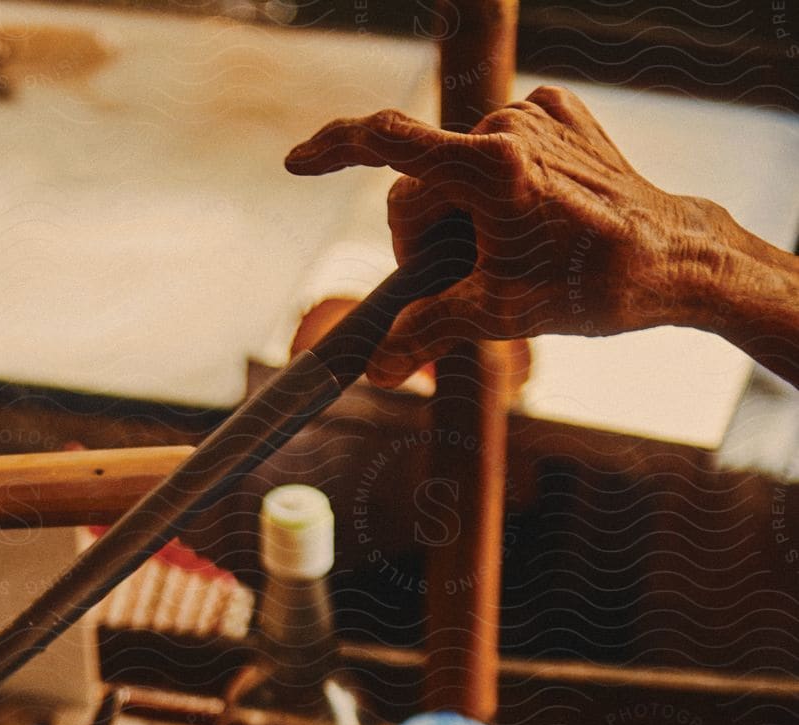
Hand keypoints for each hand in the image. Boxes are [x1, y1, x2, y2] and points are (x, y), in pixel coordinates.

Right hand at [286, 86, 728, 387]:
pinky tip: (531, 222)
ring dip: (462, 217)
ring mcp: (536, 115)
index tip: (296, 163)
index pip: (389, 144)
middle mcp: (508, 127)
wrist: (671, 260)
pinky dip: (498, 190)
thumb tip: (375, 370)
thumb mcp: (497, 317)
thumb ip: (423, 332)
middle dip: (424, 238)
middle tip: (456, 286)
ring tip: (504, 260)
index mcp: (489, 168)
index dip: (333, 150)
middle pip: (423, 185)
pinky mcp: (560, 114)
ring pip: (458, 170)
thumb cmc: (588, 288)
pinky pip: (500, 151)